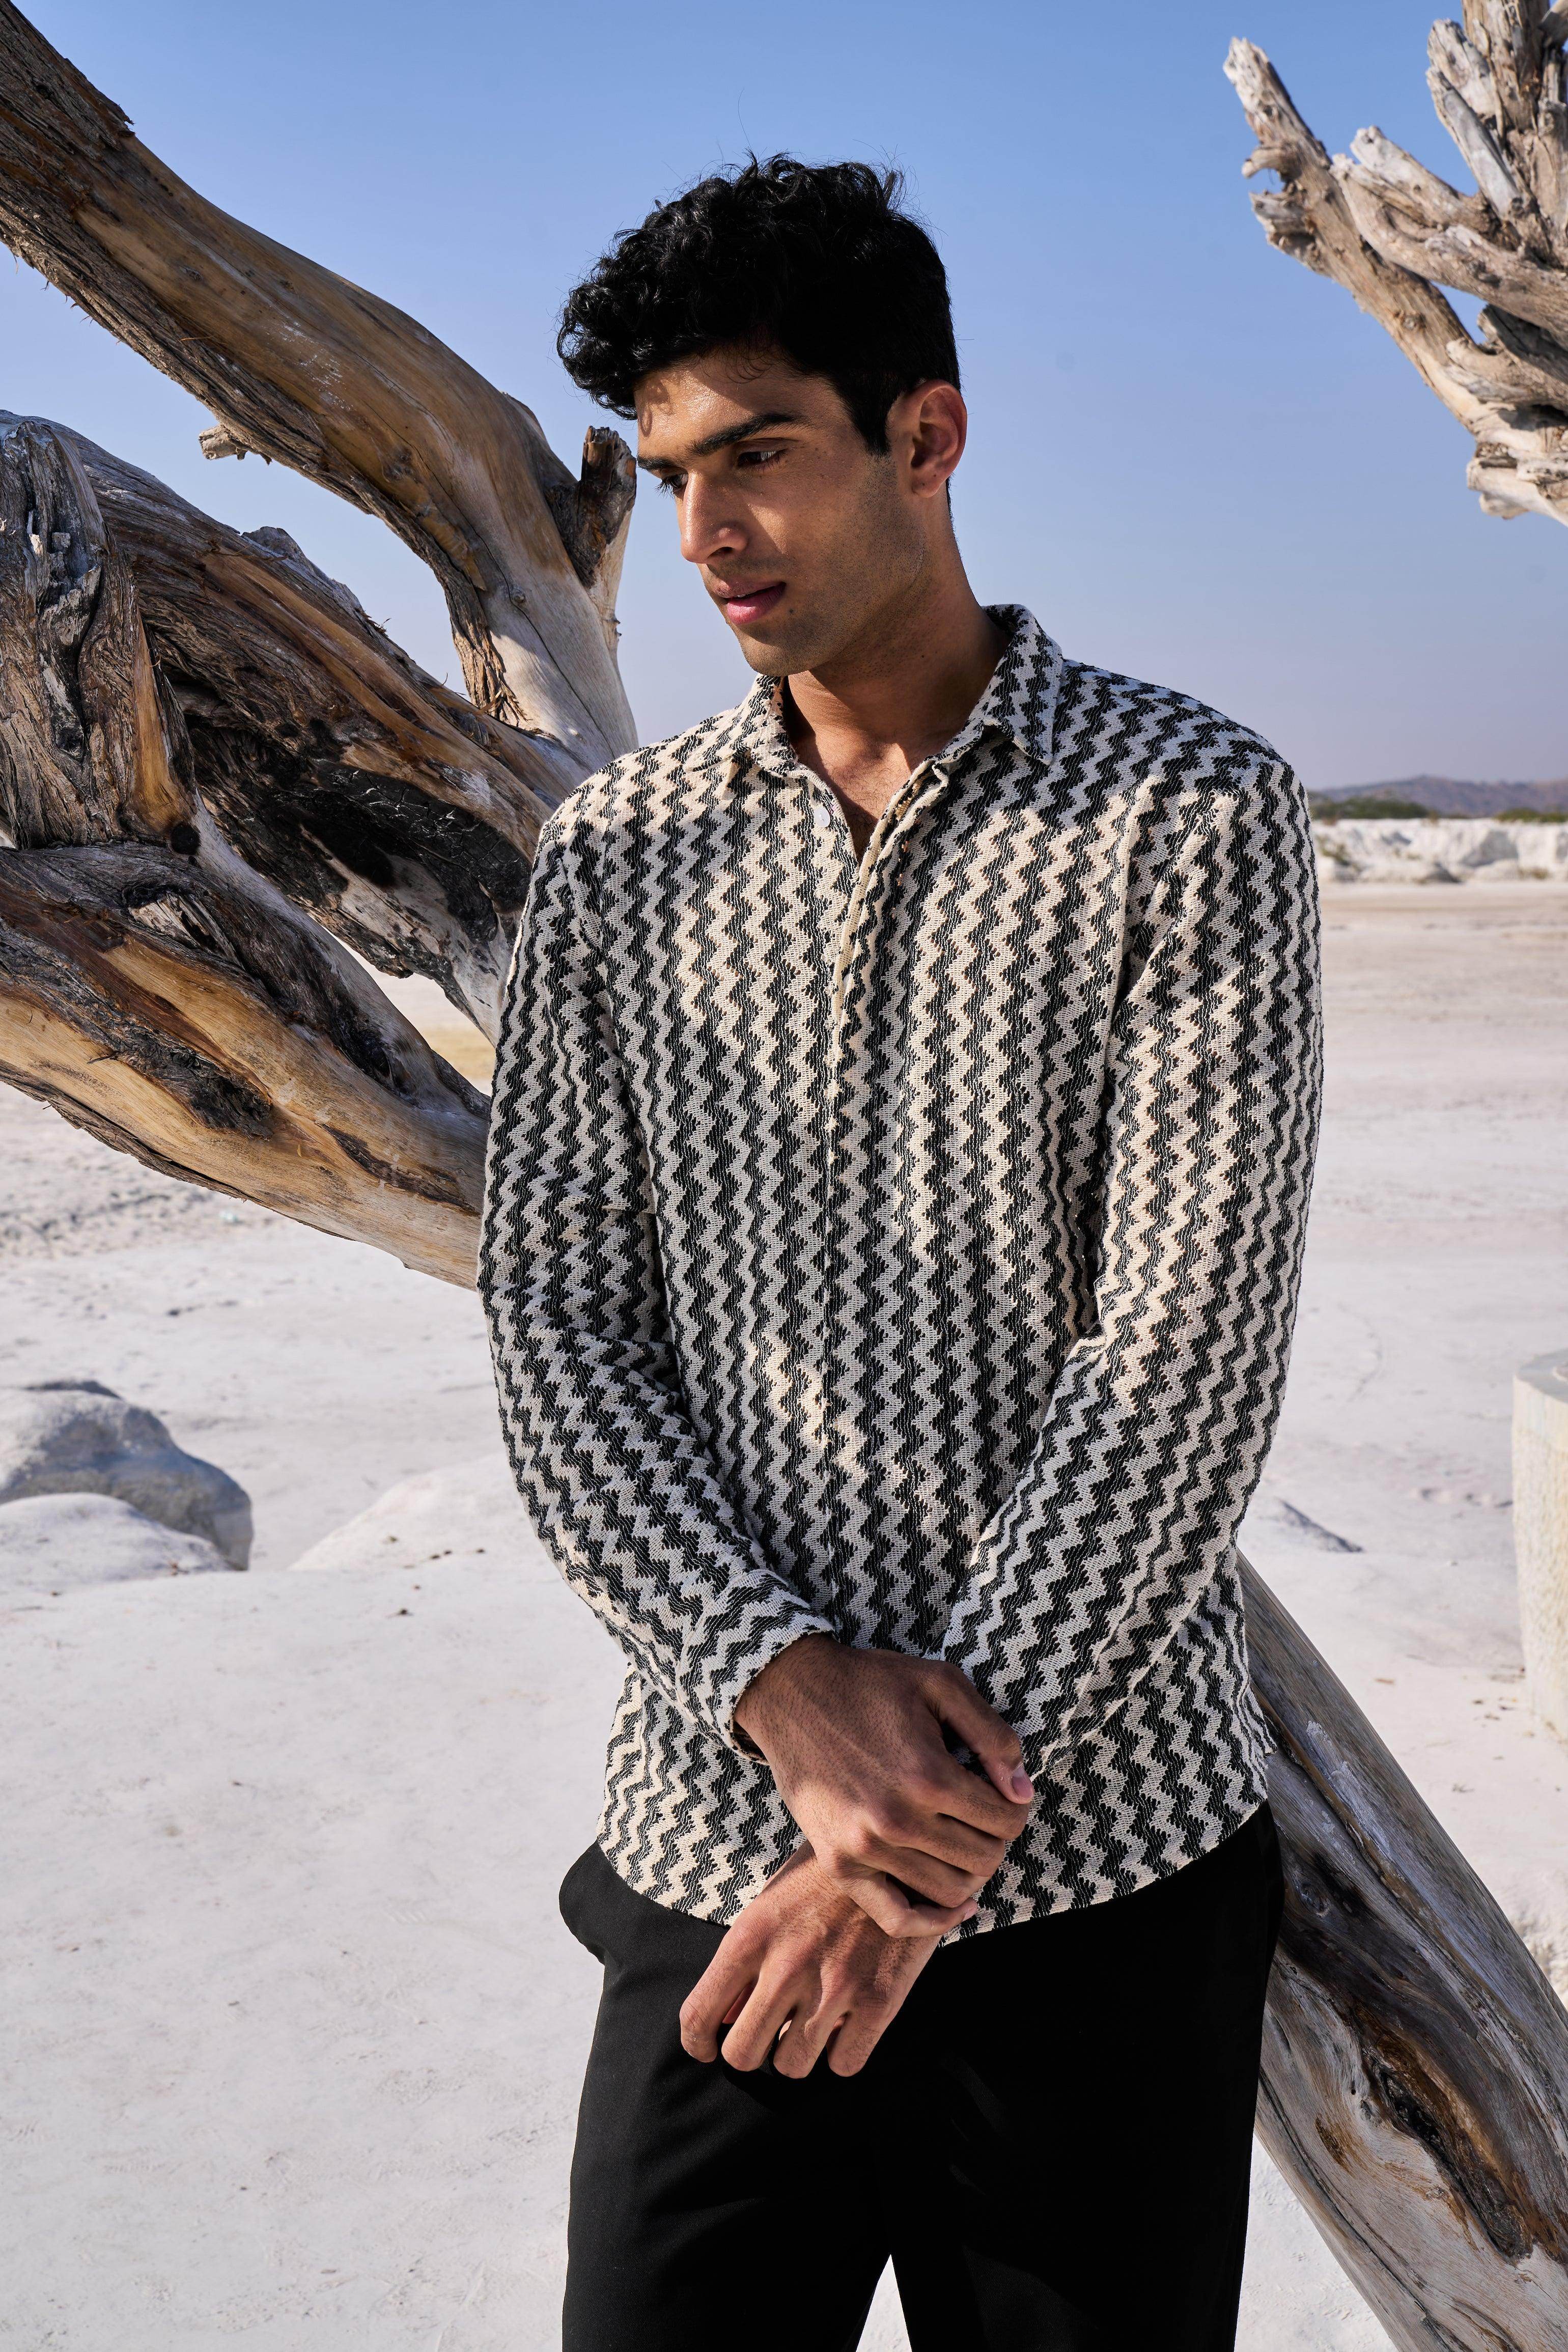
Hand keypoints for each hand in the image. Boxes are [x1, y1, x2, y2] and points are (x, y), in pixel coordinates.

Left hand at [680, 1846, 951, 2079]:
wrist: (899, 1853)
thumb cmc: (827, 1878)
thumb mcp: (774, 1902)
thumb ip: (745, 1961)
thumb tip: (720, 2019)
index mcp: (752, 1935)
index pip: (697, 2015)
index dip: (698, 2042)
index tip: (710, 2047)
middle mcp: (787, 1964)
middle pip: (744, 2054)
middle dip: (752, 2051)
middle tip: (768, 2035)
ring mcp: (835, 1984)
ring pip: (792, 2067)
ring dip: (799, 2052)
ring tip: (813, 2022)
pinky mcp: (880, 2000)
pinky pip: (844, 2065)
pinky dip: (843, 2052)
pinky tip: (848, 2023)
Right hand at [732, 1636, 1033, 1934]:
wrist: (793, 1693)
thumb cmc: (871, 1683)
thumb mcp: (941, 1684)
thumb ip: (992, 1737)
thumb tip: (1022, 1792)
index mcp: (928, 1776)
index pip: (1006, 1820)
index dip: (1015, 1806)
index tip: (1004, 1792)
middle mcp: (898, 1821)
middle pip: (984, 1858)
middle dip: (994, 1837)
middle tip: (982, 1813)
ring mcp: (865, 1848)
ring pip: (950, 1890)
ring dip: (968, 1869)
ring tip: (961, 1838)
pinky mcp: (839, 1864)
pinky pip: (897, 1918)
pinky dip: (933, 1921)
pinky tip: (959, 1905)